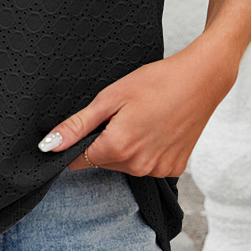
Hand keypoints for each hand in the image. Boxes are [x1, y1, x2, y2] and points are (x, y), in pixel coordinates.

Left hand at [39, 38, 239, 177]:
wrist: (202, 80)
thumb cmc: (156, 82)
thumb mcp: (111, 98)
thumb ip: (78, 125)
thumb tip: (48, 146)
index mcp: (119, 148)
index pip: (79, 160)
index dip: (82, 141)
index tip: (96, 122)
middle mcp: (138, 166)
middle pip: (103, 162)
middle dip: (105, 141)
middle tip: (123, 113)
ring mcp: (158, 170)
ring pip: (125, 164)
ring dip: (126, 147)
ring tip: (143, 118)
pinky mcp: (174, 168)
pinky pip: (148, 165)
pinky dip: (147, 150)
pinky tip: (157, 128)